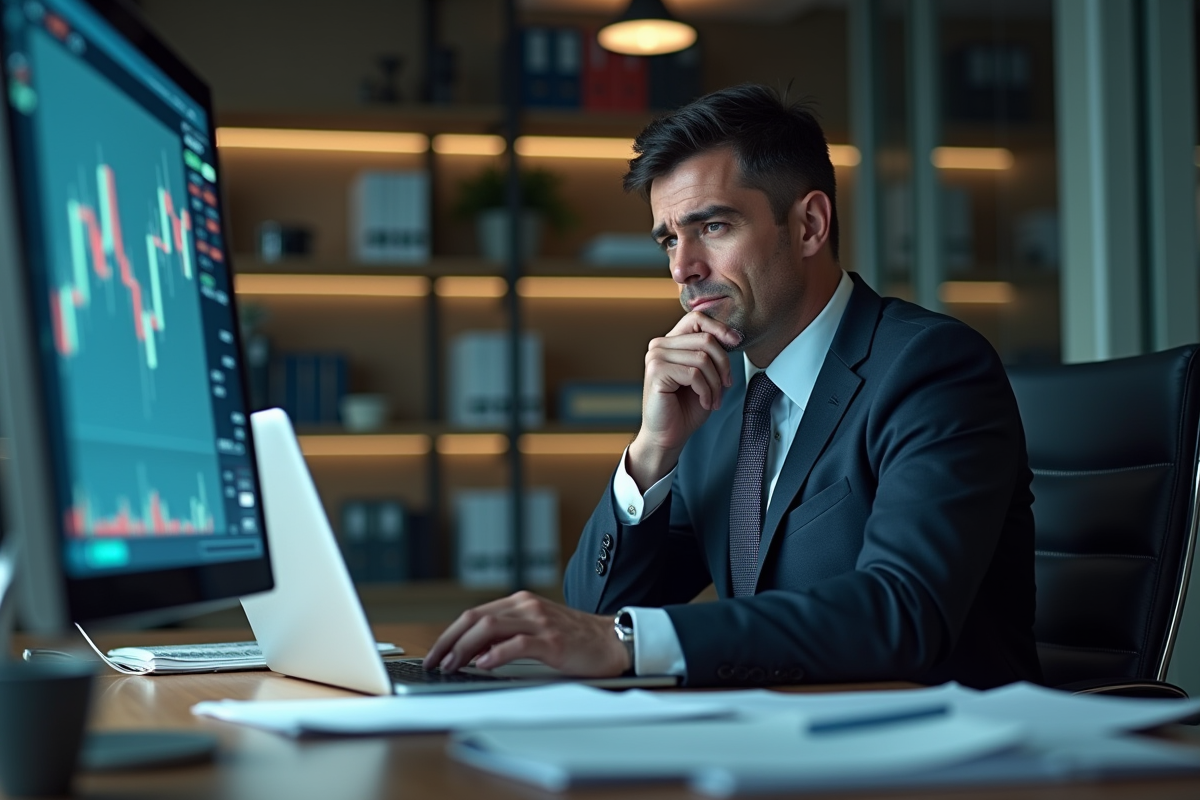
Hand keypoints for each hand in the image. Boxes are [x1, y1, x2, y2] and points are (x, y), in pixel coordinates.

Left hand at [423, 591, 630, 676]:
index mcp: (520, 603)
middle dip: (449, 641)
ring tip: (452, 665)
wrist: (612, 640)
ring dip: (465, 648)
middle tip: (434, 662)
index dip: (450, 634)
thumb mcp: (536, 631)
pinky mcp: (553, 641)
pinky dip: (496, 654)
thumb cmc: (575, 639)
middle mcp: (527, 607)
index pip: (474, 615)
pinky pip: (518, 644)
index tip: (435, 653)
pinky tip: (483, 665)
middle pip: (475, 618)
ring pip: (490, 628)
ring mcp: (540, 622)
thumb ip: (508, 636)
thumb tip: (472, 654)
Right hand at [628, 311, 740, 489]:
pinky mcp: (656, 372)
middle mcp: (659, 345)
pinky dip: (706, 391)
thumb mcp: (706, 375)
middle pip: (705, 339)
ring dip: (715, 383)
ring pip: (703, 358)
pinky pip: (694, 374)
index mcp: (670, 342)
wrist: (668, 435)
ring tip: (712, 399)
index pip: (697, 319)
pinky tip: (704, 402)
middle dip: (723, 365)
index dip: (720, 328)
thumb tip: (733, 337)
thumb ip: (712, 354)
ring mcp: (656, 357)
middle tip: (726, 385)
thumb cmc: (686, 407)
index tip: (736, 342)